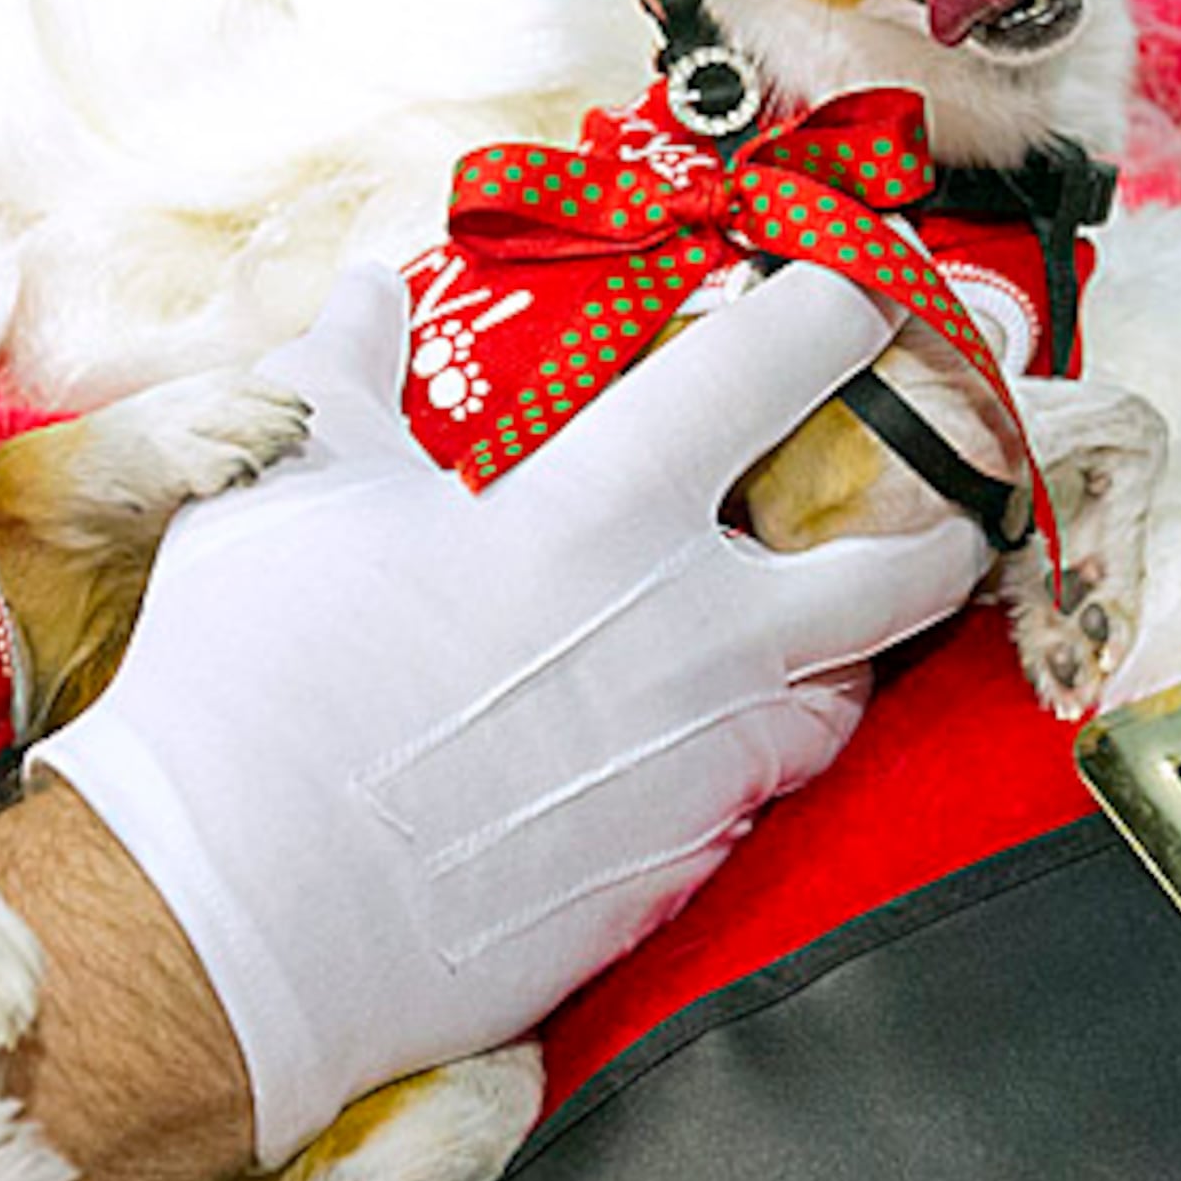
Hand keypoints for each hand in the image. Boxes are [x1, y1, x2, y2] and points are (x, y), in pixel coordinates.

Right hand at [38, 264, 983, 1159]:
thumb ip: (352, 372)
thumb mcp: (292, 483)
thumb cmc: (259, 678)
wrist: (241, 911)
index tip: (880, 268)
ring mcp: (700, 767)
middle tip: (934, 495)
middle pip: (897, 564)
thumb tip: (368, 293)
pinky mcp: (672, 877)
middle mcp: (698, 634)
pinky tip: (685, 753)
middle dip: (940, 518)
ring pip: (844, 701)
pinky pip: (751, 806)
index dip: (853, 293)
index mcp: (613, 508)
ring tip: (805, 634)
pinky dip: (740, 768)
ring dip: (842, 657)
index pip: (784, 358)